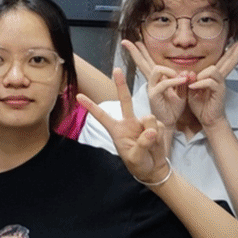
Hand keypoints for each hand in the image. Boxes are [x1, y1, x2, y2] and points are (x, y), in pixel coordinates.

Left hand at [77, 69, 169, 183]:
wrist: (153, 168)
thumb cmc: (139, 164)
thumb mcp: (136, 158)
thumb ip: (142, 144)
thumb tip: (151, 130)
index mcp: (116, 130)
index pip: (101, 116)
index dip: (90, 106)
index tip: (78, 96)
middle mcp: (128, 122)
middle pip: (125, 100)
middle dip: (121, 84)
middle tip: (116, 69)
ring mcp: (141, 122)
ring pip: (148, 119)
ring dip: (151, 134)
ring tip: (149, 146)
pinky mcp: (154, 124)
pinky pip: (158, 125)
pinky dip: (158, 136)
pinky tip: (155, 143)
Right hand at [121, 39, 188, 128]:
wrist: (171, 124)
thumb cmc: (174, 109)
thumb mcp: (182, 92)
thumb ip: (183, 81)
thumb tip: (187, 71)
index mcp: (157, 80)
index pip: (148, 62)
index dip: (141, 52)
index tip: (137, 42)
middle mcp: (151, 82)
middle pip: (142, 63)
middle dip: (135, 52)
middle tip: (126, 42)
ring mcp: (151, 88)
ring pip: (156, 70)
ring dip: (169, 71)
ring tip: (179, 77)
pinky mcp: (154, 95)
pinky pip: (164, 83)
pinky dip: (174, 80)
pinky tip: (182, 80)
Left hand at [186, 38, 237, 127]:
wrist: (207, 119)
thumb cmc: (200, 104)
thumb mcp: (191, 89)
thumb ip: (190, 79)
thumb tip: (188, 72)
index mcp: (214, 76)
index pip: (224, 59)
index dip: (232, 50)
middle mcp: (220, 78)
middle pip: (229, 60)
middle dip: (237, 50)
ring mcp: (221, 84)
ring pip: (213, 70)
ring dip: (201, 76)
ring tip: (194, 84)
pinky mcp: (219, 91)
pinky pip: (210, 81)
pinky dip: (200, 83)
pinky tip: (193, 88)